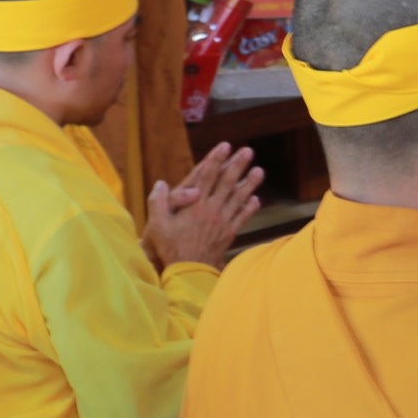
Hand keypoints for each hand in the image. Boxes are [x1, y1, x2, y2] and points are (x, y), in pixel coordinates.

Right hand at [142, 143, 262, 269]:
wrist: (188, 272)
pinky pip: (242, 218)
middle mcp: (211, 209)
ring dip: (249, 184)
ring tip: (260, 171)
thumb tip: (160, 183)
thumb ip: (157, 202)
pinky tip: (255, 200)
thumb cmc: (170, 247)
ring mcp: (222, 221)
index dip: (216, 159)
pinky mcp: (228, 233)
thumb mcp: (157, 225)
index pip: (207, 176)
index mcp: (195, 204)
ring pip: (238, 198)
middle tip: (248, 151)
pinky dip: (249, 208)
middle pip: (227, 182)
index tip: (225, 146)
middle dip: (238, 165)